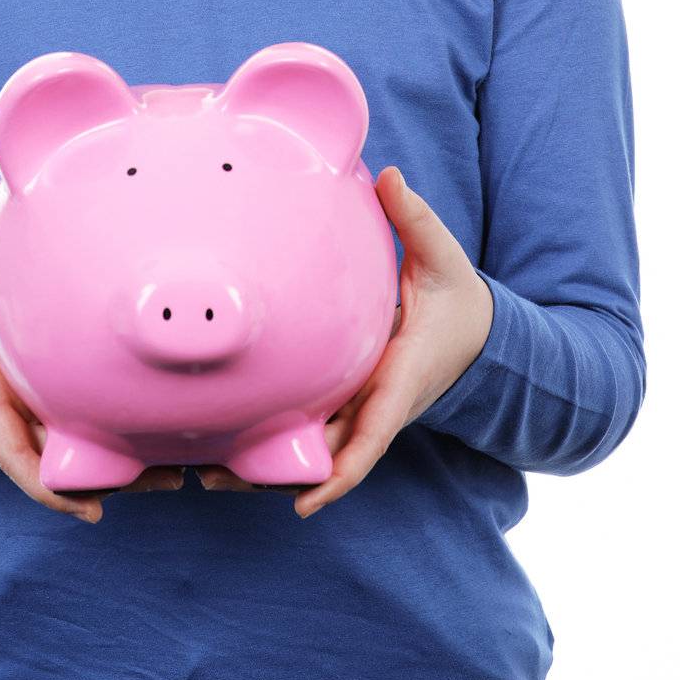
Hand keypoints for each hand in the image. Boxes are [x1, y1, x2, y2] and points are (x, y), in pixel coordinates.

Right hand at [0, 233, 185, 524]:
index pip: (13, 454)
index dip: (50, 487)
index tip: (90, 507)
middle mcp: (5, 424)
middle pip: (57, 471)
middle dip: (108, 481)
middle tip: (170, 476)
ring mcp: (25, 426)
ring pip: (74, 465)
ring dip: (123, 472)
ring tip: (179, 471)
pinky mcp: (42, 420)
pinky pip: (77, 447)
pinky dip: (116, 453)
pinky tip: (163, 446)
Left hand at [196, 166, 493, 518]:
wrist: (479, 336)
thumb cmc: (458, 299)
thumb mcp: (442, 259)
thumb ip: (415, 220)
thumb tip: (389, 177)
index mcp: (400, 378)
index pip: (372, 434)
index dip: (340, 473)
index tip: (305, 502)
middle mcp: (375, 404)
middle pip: (325, 458)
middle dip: (275, 478)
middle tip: (211, 479)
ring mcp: (358, 409)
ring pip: (310, 452)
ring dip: (261, 468)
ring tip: (200, 472)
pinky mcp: (345, 402)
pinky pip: (307, 431)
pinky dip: (271, 445)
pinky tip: (222, 445)